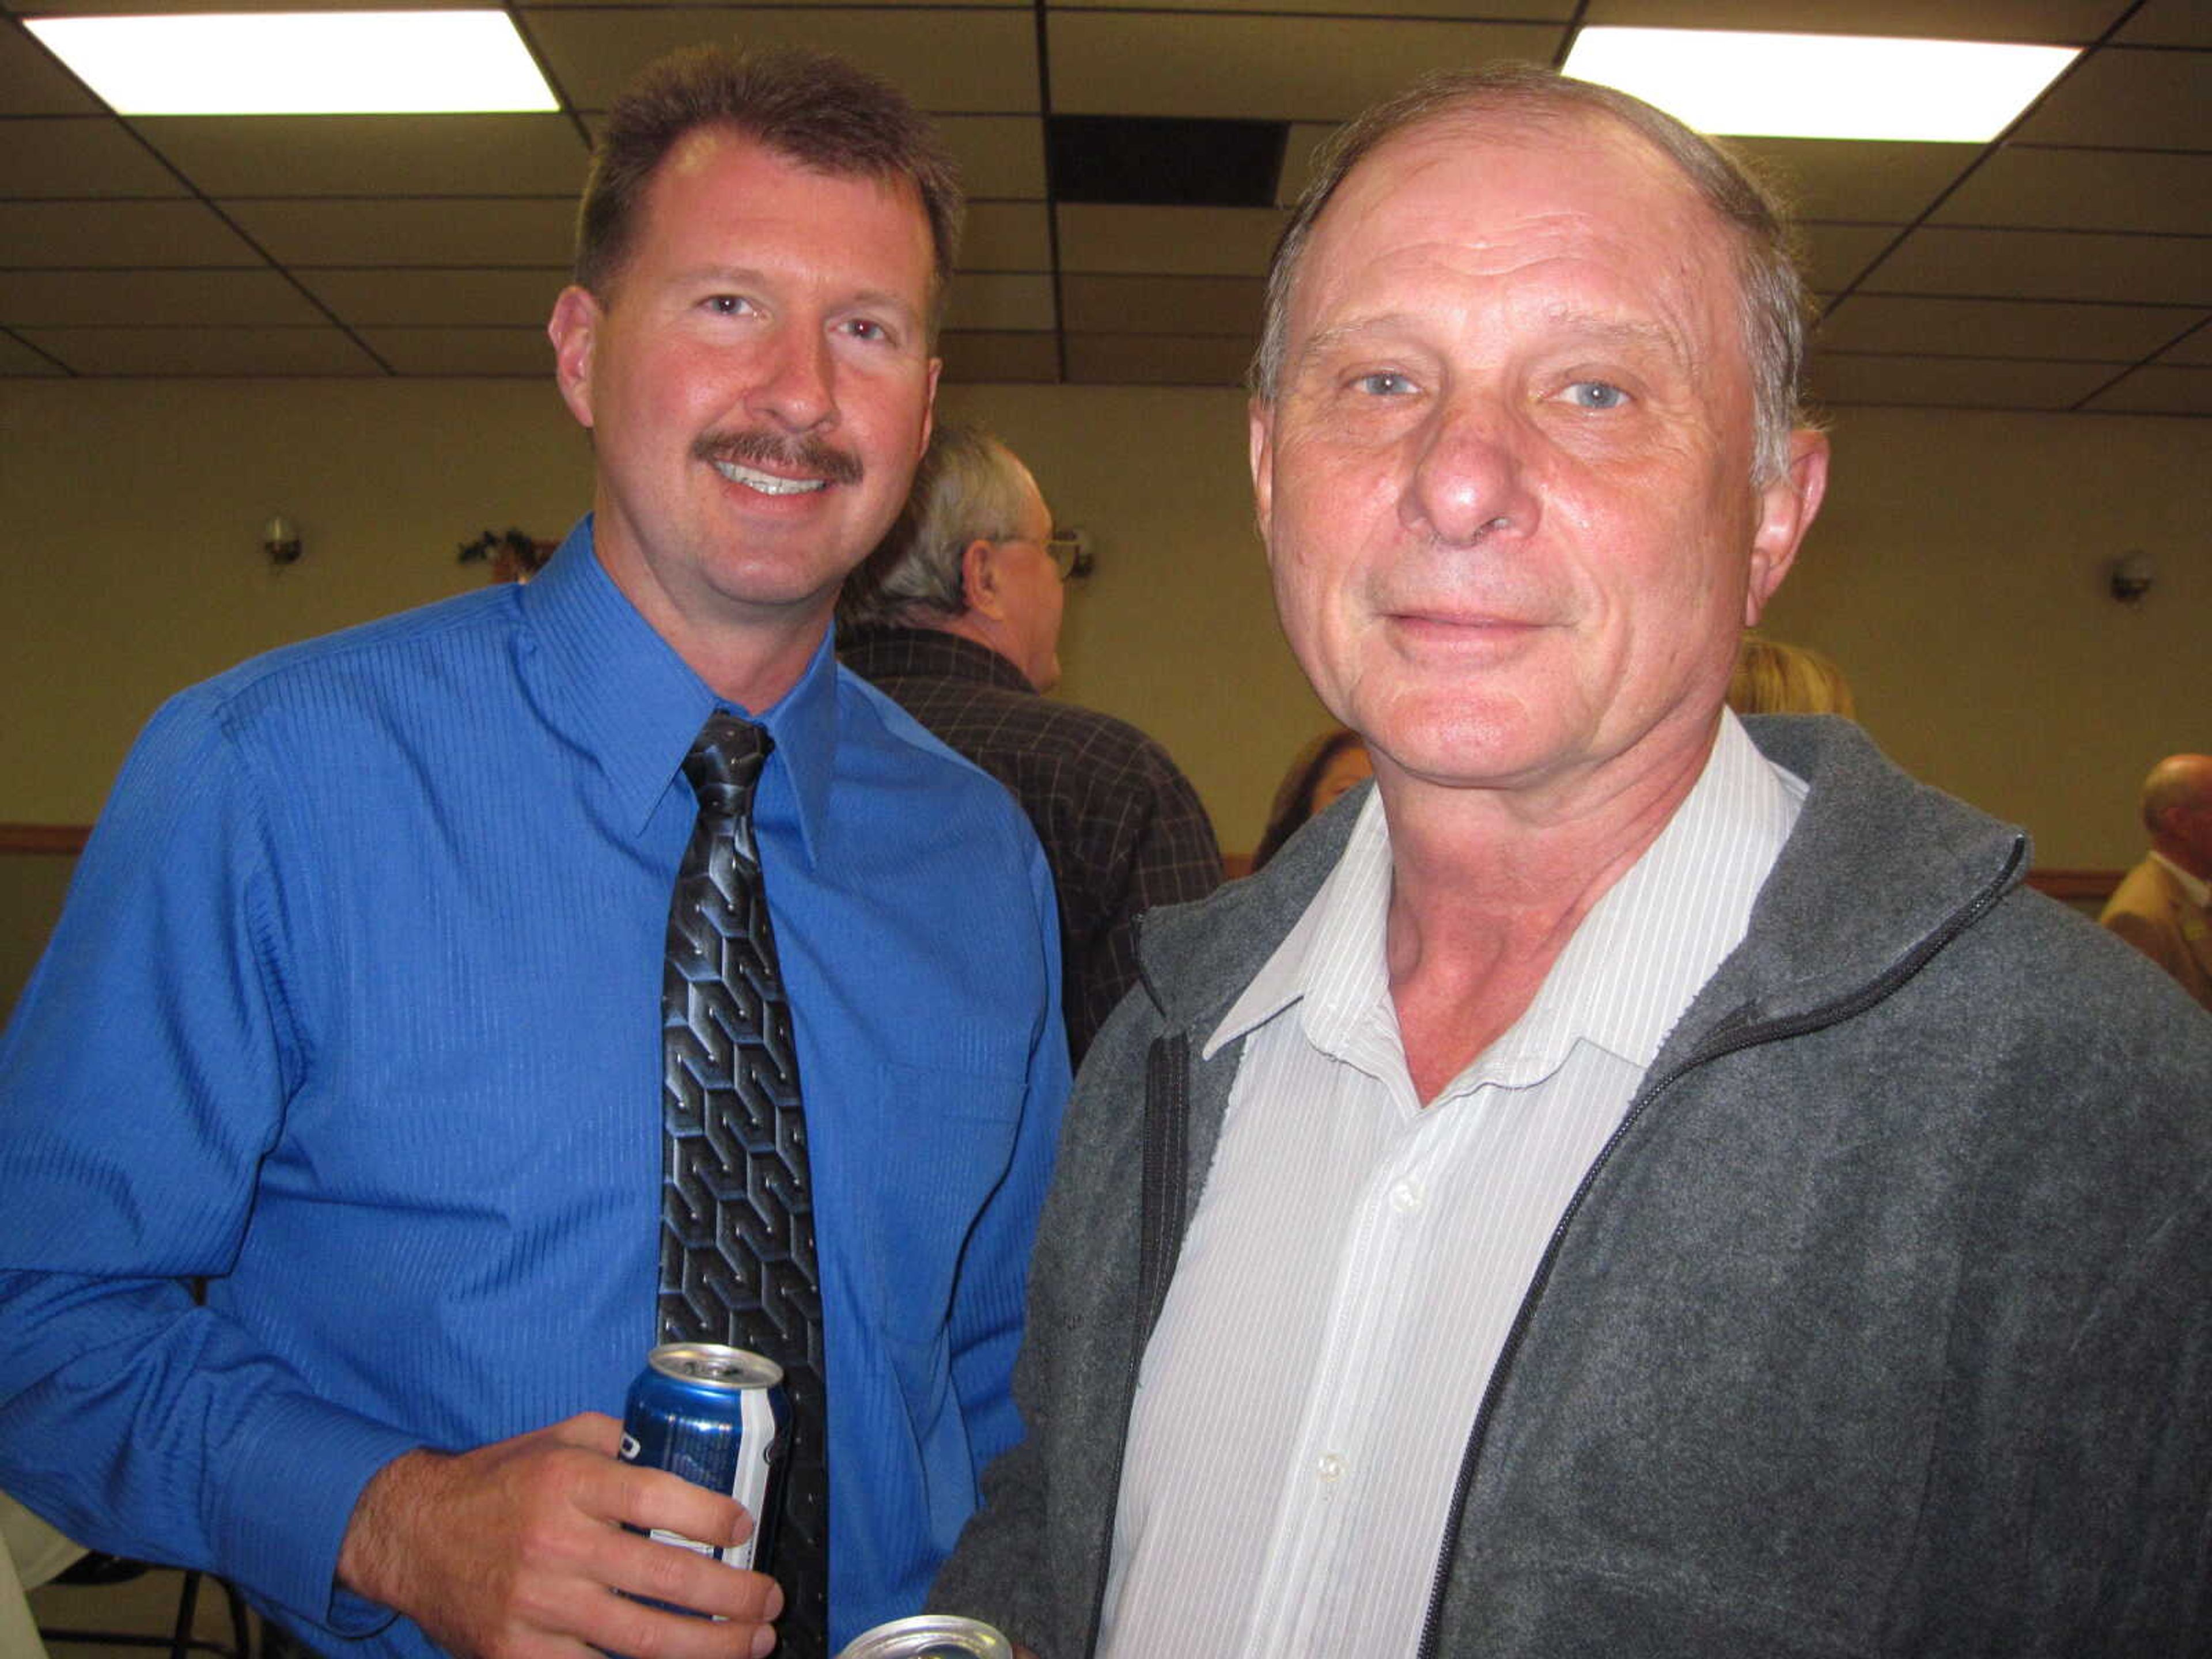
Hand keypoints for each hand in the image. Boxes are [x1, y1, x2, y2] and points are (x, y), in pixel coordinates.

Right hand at [337, 1412, 782, 1658]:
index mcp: (568, 1482)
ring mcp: (536, 1606)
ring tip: (752, 1644)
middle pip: (664, 1578)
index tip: (745, 1529)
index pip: (658, 1498)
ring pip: (641, 1639)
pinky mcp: (516, 1653)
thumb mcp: (557, 1439)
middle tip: (770, 1600)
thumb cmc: (497, 1483)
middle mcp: (556, 1544)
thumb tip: (689, 1457)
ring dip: (710, 1647)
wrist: (410, 1534)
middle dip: (733, 1597)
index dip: (713, 1517)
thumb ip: (620, 1442)